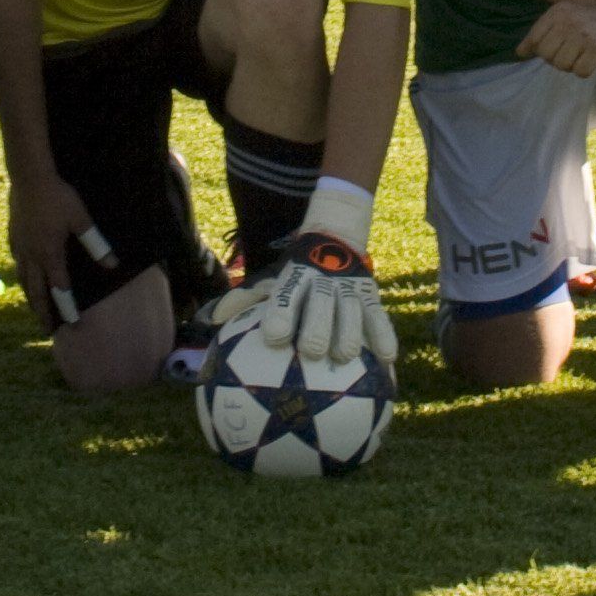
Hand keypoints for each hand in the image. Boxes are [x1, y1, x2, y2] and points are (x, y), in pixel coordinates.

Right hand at [8, 168, 115, 335]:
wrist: (29, 177)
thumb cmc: (58, 197)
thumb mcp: (81, 220)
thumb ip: (96, 244)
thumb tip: (113, 265)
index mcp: (50, 254)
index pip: (59, 288)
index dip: (66, 307)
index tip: (71, 324)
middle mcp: (32, 255)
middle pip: (36, 291)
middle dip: (42, 311)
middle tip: (46, 329)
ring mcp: (20, 246)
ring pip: (23, 279)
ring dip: (30, 295)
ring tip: (34, 307)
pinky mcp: (13, 235)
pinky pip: (17, 262)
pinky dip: (22, 274)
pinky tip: (24, 274)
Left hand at [220, 232, 397, 366]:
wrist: (334, 236)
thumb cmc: (294, 273)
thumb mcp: (269, 279)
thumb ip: (242, 299)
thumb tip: (208, 321)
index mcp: (294, 277)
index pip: (286, 296)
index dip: (281, 315)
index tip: (274, 336)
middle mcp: (323, 281)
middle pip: (321, 305)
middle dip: (316, 327)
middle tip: (310, 350)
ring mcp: (349, 288)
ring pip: (353, 312)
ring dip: (348, 334)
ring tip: (343, 357)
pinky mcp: (372, 294)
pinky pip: (380, 317)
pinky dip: (384, 336)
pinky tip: (387, 360)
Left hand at [519, 0, 595, 78]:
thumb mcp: (570, 19)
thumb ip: (544, 33)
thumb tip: (519, 52)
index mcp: (559, 11)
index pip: (535, 40)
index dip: (541, 51)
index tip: (557, 50)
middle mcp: (567, 21)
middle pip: (547, 56)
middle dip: (559, 59)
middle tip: (575, 52)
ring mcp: (582, 35)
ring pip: (562, 66)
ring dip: (573, 65)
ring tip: (586, 54)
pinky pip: (580, 72)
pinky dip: (587, 70)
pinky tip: (595, 59)